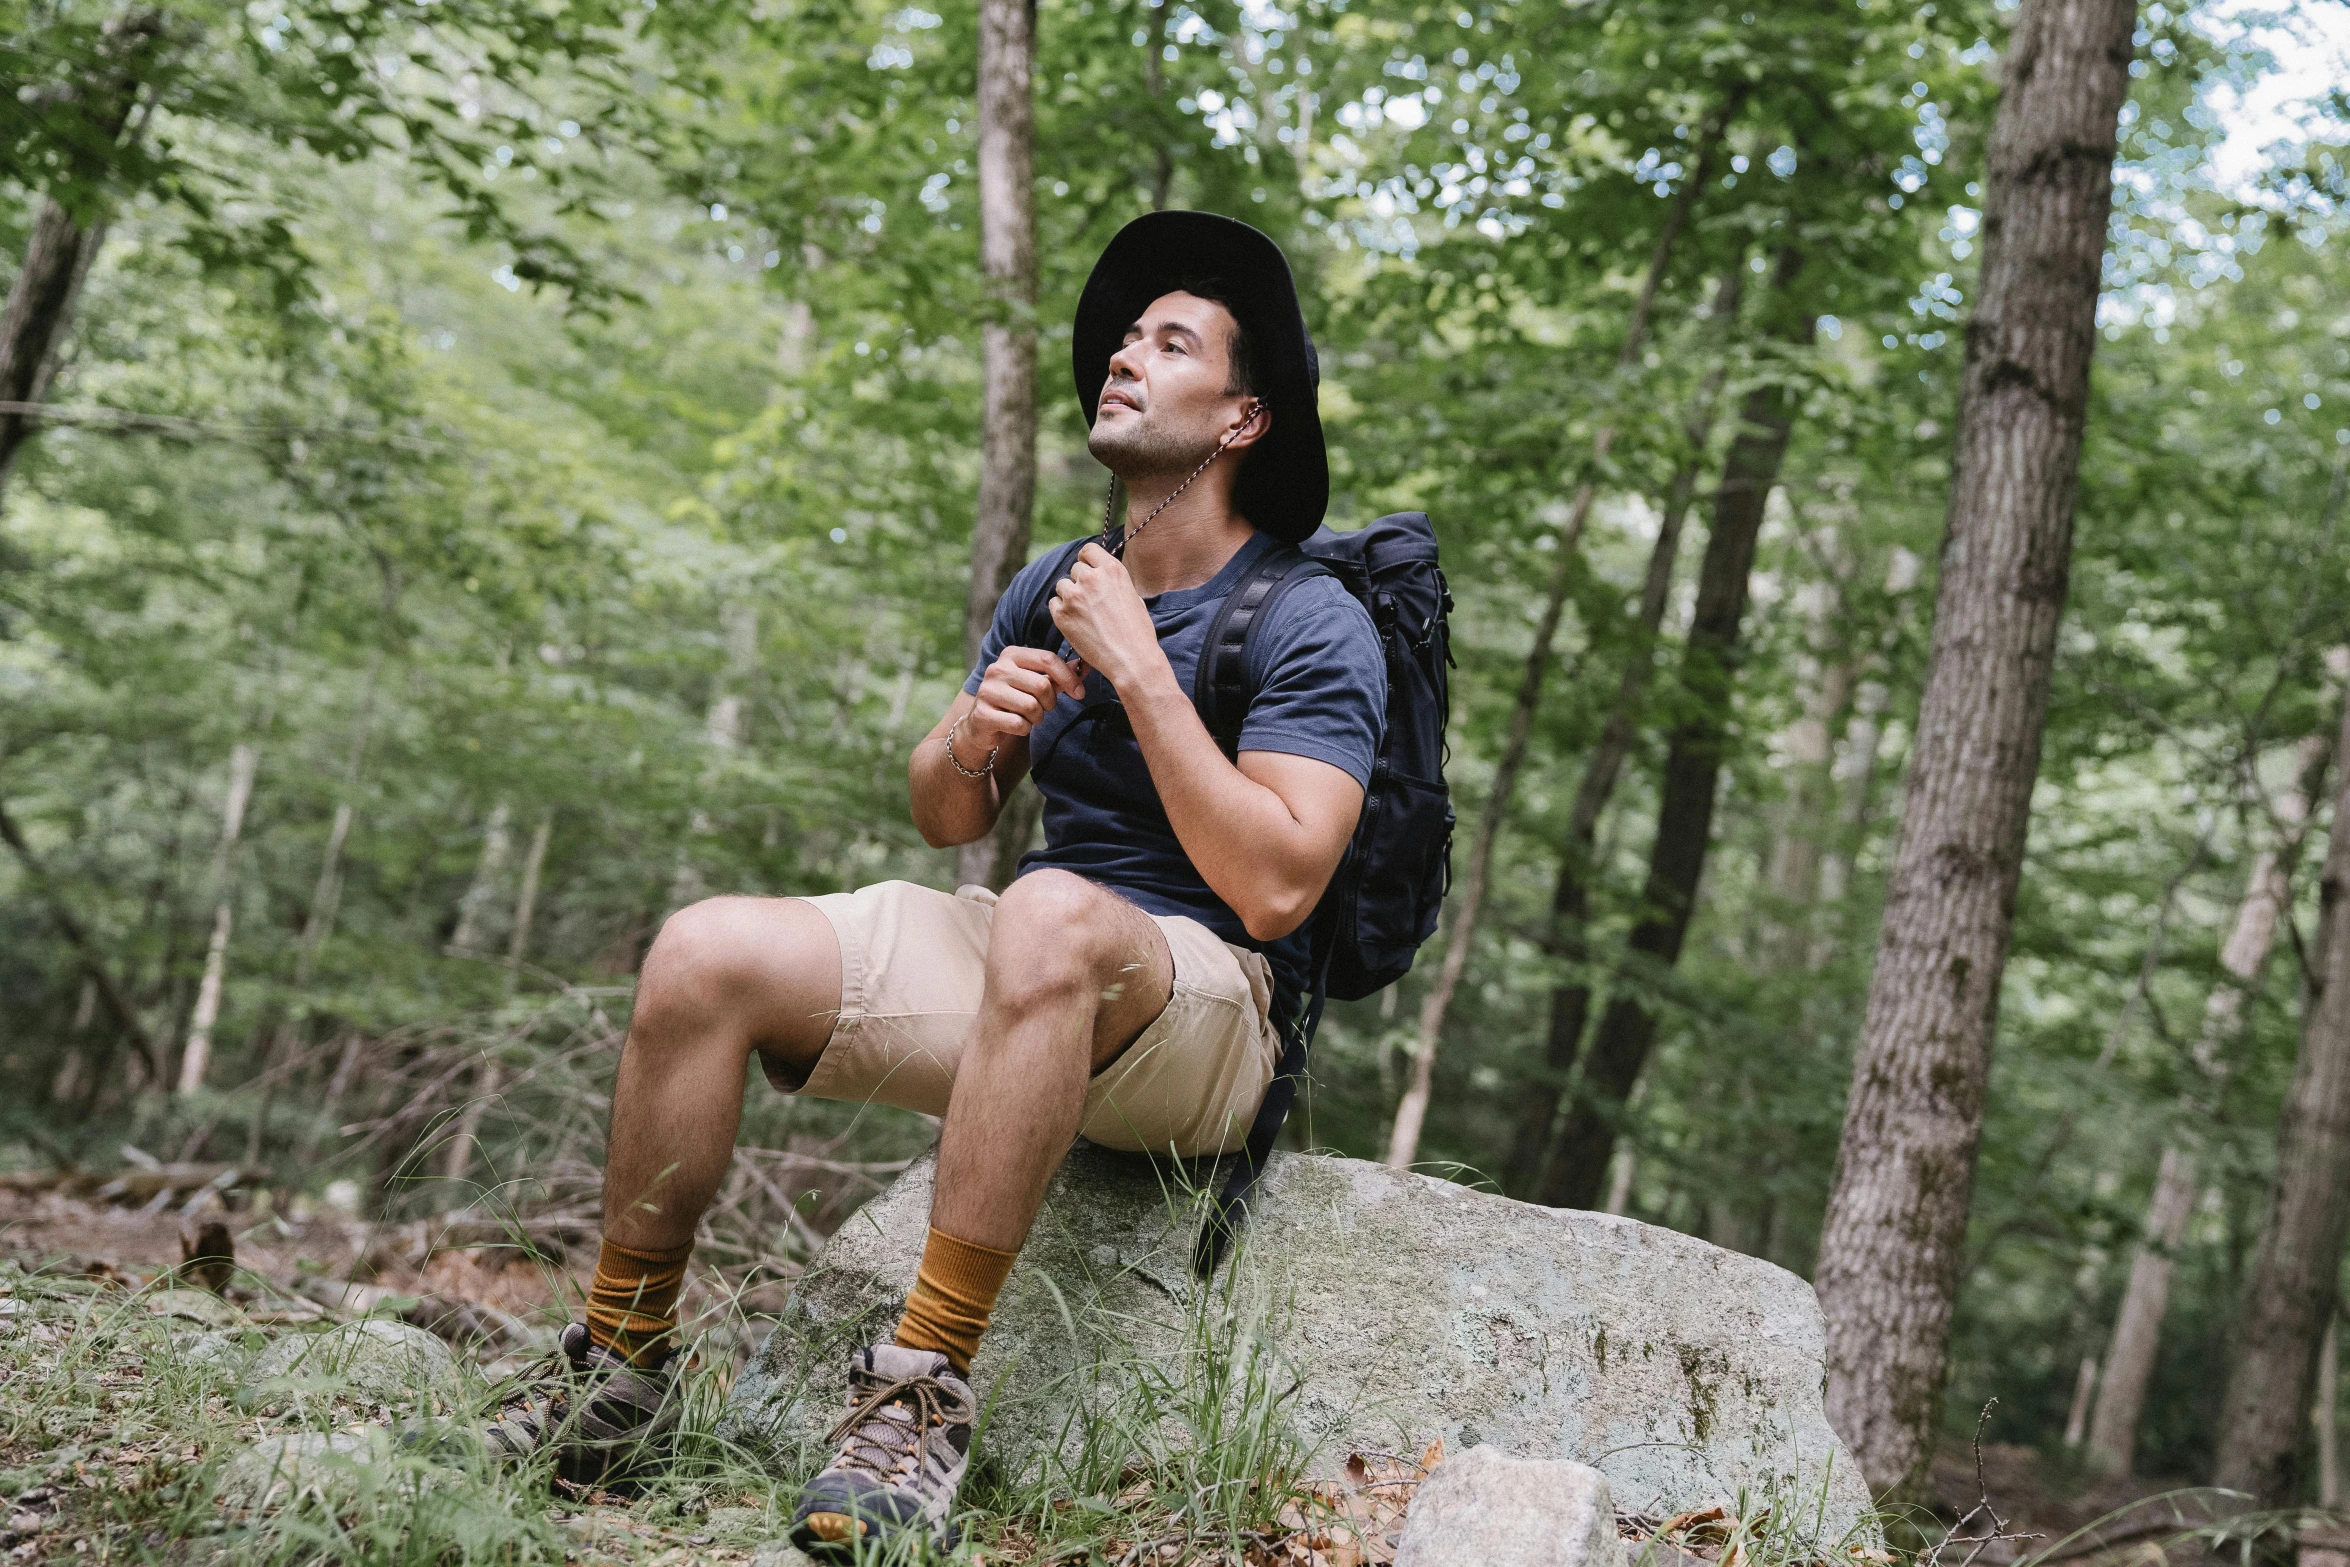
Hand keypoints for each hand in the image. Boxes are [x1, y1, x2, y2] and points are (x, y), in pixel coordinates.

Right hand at [966, 644, 1085, 750]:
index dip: (1069, 677)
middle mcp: (997, 668)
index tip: (1080, 693)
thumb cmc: (1015, 700)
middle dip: (1049, 702)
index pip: (1047, 659)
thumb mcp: (1036, 683)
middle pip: (1042, 685)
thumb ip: (1058, 674)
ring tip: (1027, 716)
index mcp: (1011, 655)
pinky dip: (1024, 729)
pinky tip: (1015, 726)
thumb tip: (1084, 665)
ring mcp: (987, 691)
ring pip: (1032, 706)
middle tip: (1042, 708)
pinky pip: (1019, 724)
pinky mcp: (983, 714)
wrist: (982, 724)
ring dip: (1037, 717)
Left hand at [1049, 543, 1164, 689]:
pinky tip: (1076, 622)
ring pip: (1062, 585)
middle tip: (1090, 600)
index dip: (1087, 560)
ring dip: (1069, 595)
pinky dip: (1061, 611)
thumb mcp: (1133, 595)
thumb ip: (1113, 582)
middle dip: (1080, 581)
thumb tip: (1101, 577)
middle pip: (1075, 569)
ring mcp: (1074, 596)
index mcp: (1112, 569)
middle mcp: (1091, 578)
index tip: (1089, 571)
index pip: (1088, 550)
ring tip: (1084, 613)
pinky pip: (1053, 603)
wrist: (1131, 659)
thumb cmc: (1138, 631)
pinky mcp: (1062, 615)